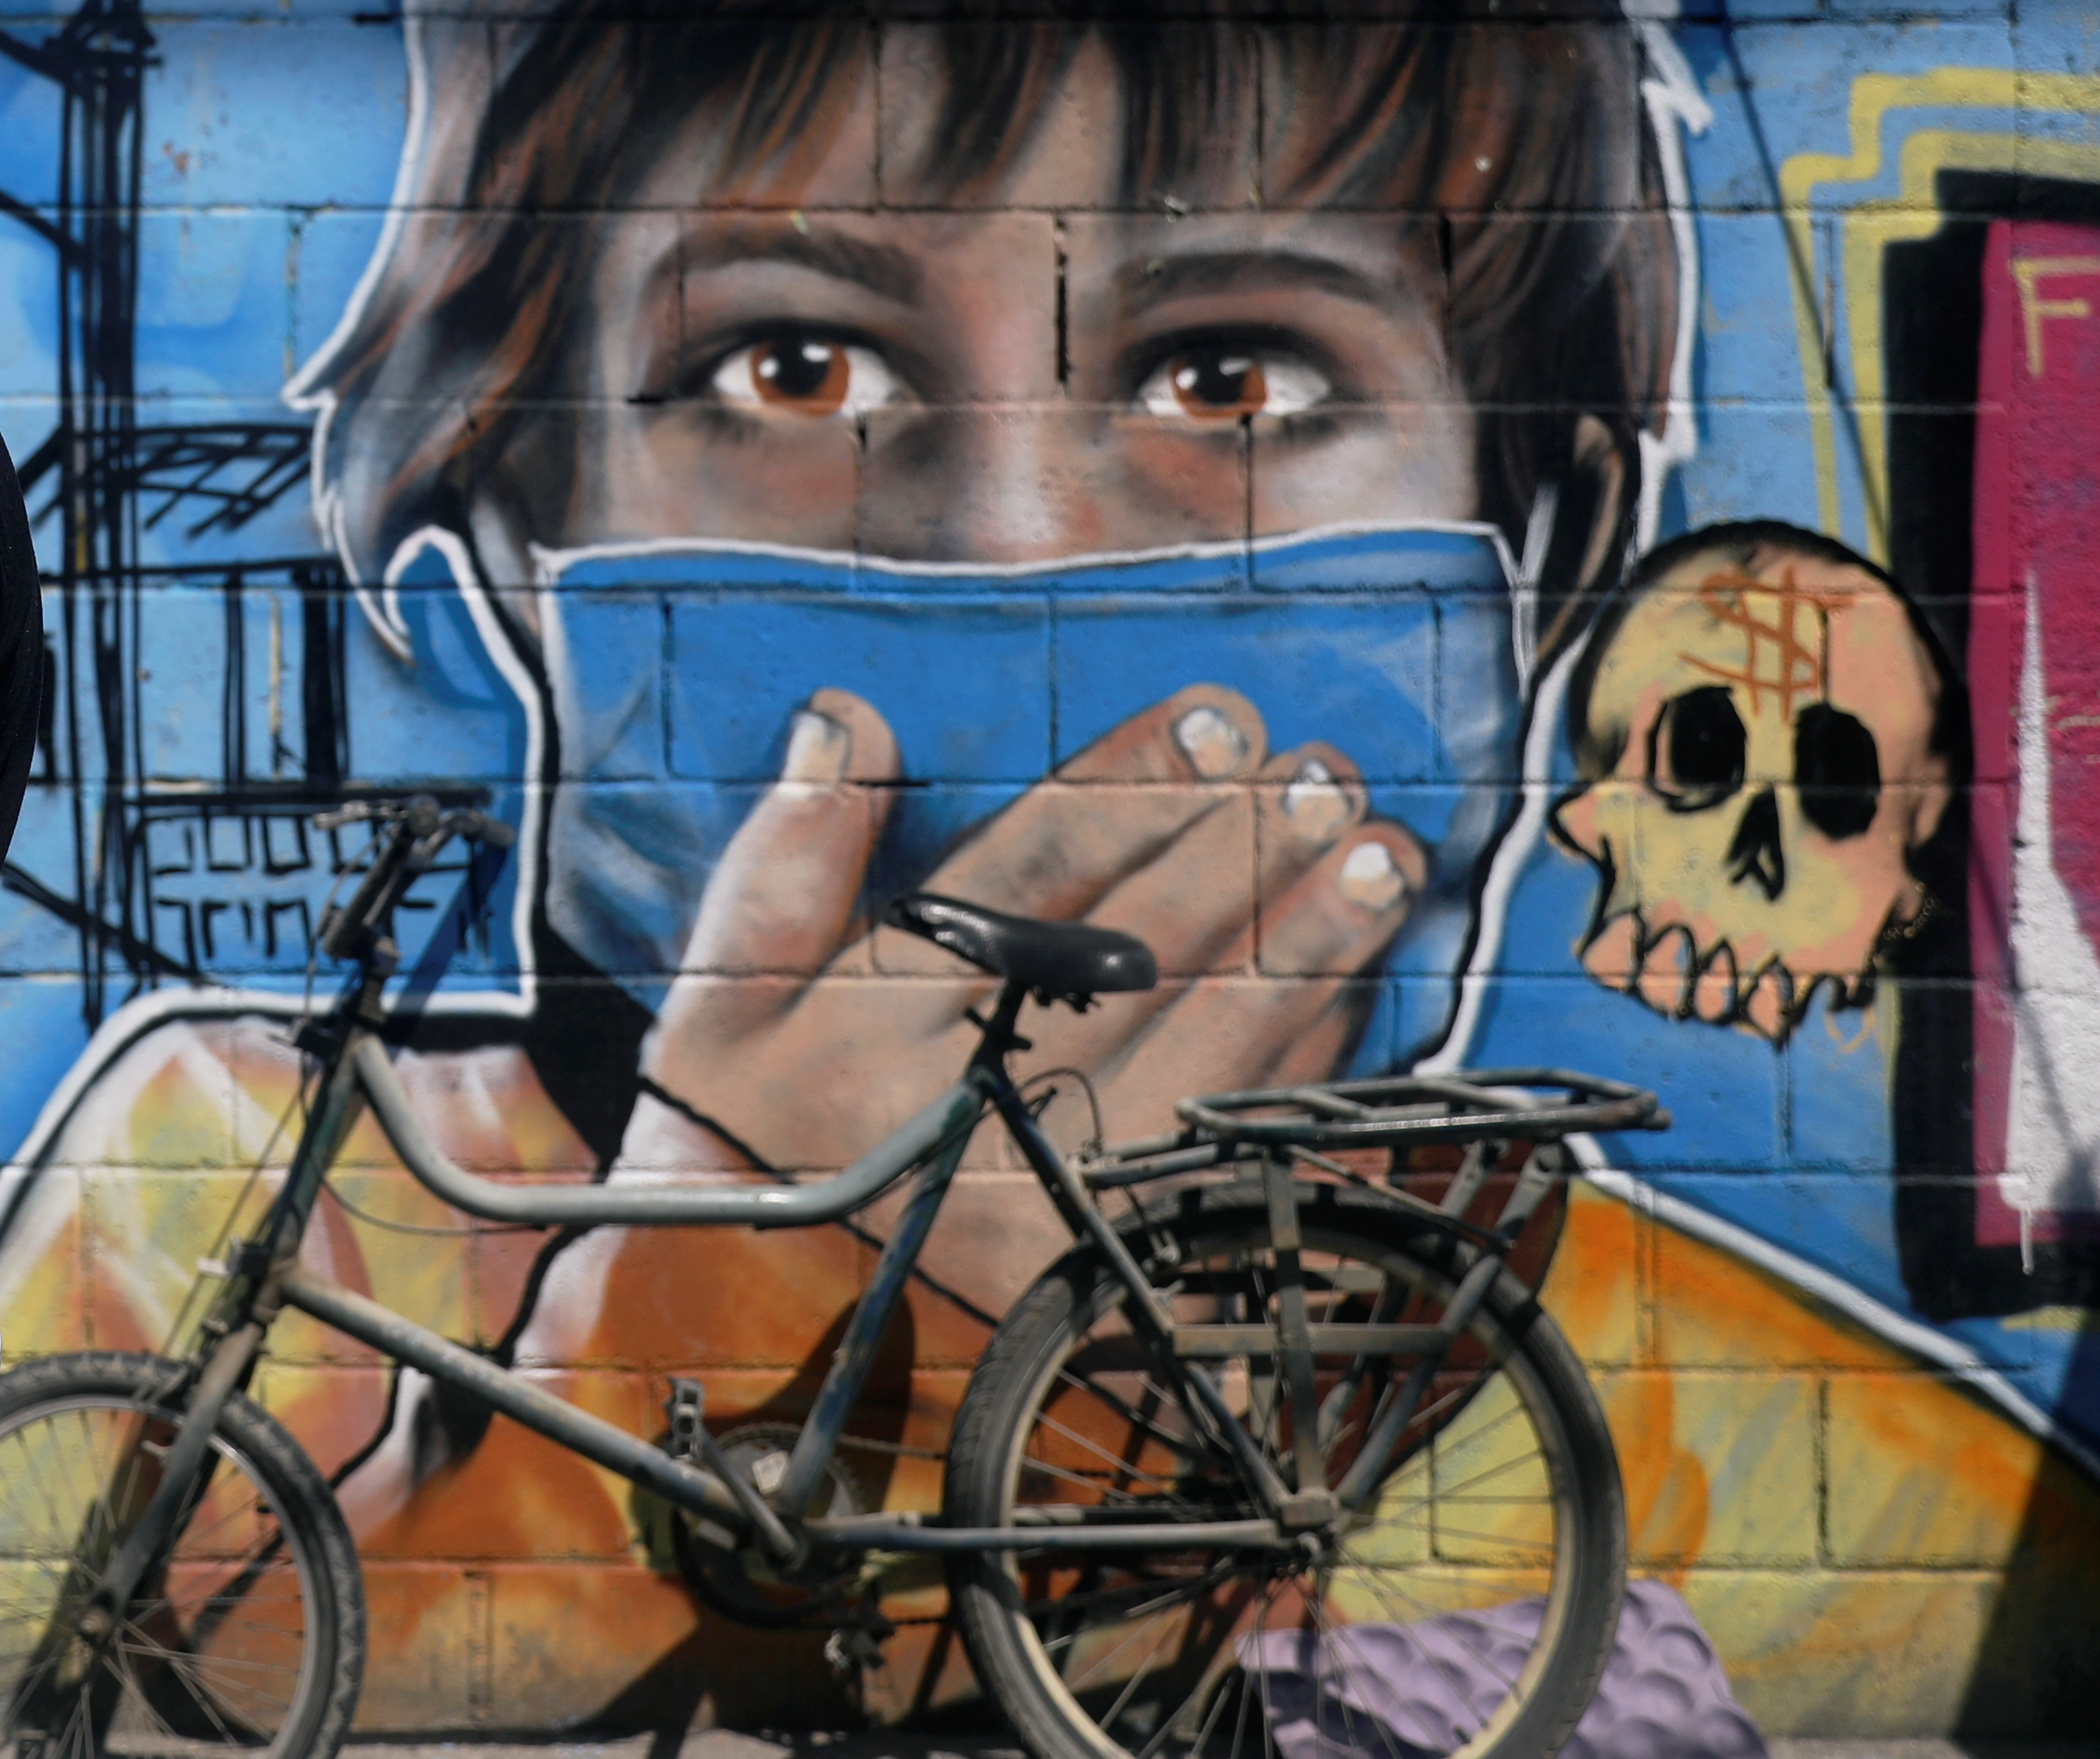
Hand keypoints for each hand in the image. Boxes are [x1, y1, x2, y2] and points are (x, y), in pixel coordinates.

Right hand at [628, 683, 1428, 1312]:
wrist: (765, 1380)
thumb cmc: (744, 1165)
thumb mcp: (720, 1014)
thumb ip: (783, 863)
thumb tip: (845, 720)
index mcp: (865, 1034)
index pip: (1024, 880)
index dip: (1129, 791)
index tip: (1215, 720)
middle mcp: (969, 1117)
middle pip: (1138, 958)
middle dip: (1244, 855)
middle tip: (1328, 777)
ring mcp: (1060, 1212)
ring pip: (1211, 1056)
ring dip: (1308, 953)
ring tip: (1379, 862)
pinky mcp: (1124, 1284)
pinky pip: (1239, 1159)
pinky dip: (1305, 1072)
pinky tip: (1355, 999)